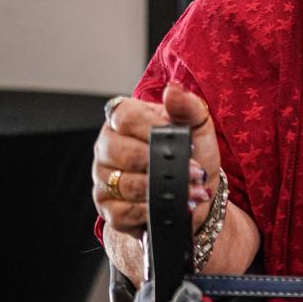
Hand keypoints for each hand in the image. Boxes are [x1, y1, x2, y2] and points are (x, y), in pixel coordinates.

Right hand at [92, 82, 222, 238]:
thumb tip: (174, 90)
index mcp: (124, 121)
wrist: (194, 194)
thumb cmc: (192, 154)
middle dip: (160, 162)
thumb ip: (187, 107)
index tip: (179, 137)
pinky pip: (124, 211)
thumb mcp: (197, 128)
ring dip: (162, 189)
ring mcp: (104, 178)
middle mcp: (108, 147)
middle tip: (193, 170)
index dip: (150, 126)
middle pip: (119, 151)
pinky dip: (151, 210)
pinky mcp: (109, 208)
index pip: (124, 116)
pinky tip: (170, 207)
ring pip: (124, 183)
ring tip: (193, 190)